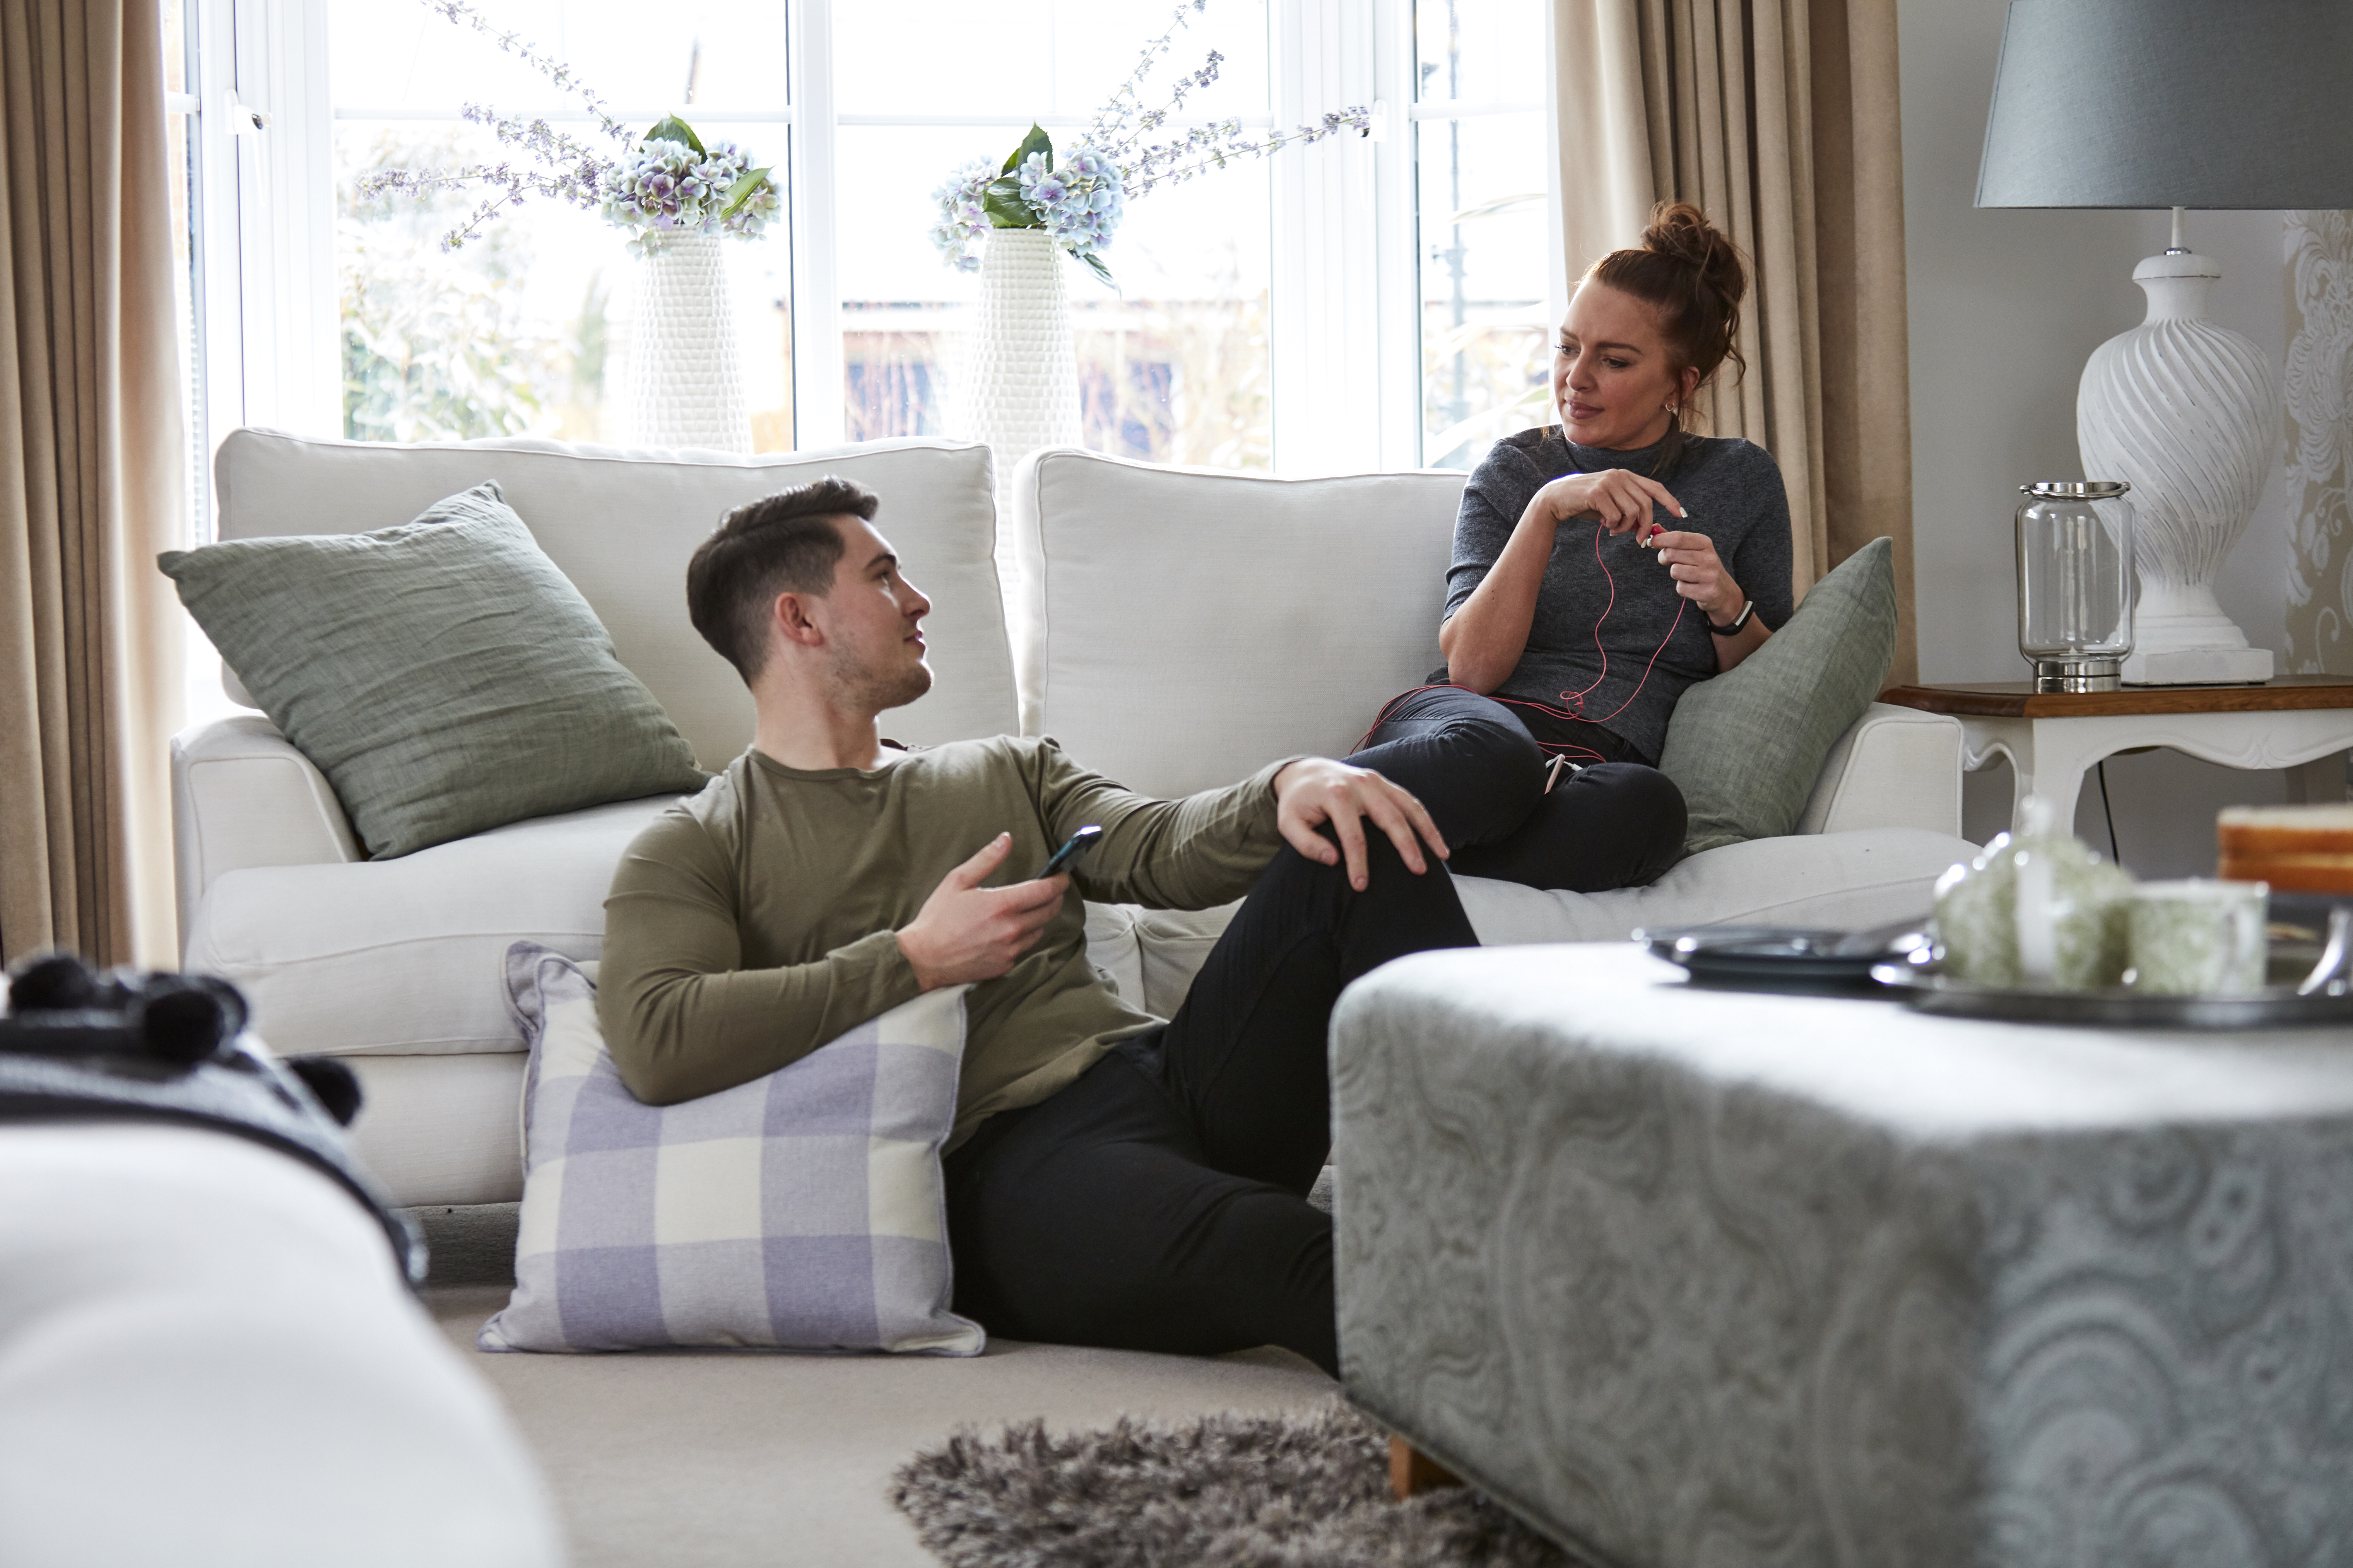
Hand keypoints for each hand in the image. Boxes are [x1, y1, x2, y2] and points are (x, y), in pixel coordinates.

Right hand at [896, 833, 1069, 989]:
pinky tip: (1010, 929)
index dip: (1058, 882)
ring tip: (1029, 908)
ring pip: (1039, 930)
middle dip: (1054, 898)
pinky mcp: (1006, 965)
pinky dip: (1024, 936)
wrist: (923, 959)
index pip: (1045, 891)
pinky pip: (1024, 947)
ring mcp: (1010, 950)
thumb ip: (986, 859)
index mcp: (1001, 905)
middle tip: (1051, 890)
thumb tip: (1006, 838)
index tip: (1062, 876)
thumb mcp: (957, 881)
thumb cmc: (937, 918)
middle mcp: (1011, 929)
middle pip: (1049, 911)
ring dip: (1039, 918)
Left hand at [1272, 758, 1447, 891]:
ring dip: (1427, 830)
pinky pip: (1409, 800)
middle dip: (1406, 846)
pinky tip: (1436, 838)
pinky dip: (1425, 819)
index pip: (1353, 835)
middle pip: (1390, 818)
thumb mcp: (1288, 822)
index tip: (1362, 886)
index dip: (1358, 863)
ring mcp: (1375, 781)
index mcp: (1336, 795)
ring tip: (1441, 855)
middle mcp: (1361, 785)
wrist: (1303, 771)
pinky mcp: (1384, 782)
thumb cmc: (1297, 802)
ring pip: (1409, 806)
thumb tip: (1333, 860)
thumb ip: (1306, 843)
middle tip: (1418, 871)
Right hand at [1534, 469, 1685, 536]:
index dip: (1670, 501)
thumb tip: (1646, 528)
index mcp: (1625, 476)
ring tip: (1613, 530)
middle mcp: (1619, 475)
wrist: (1555, 499)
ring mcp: (1608, 482)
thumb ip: (1628, 512)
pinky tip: (1604, 525)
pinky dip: (1613, 526)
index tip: (1680, 515)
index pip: (1655, 487)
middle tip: (1639, 541)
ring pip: (1632, 511)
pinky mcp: (1597, 492)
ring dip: (1625, 527)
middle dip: (1646, 526)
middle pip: (1646, 504)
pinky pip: (1616, 516)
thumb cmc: (1585, 504)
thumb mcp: (1611, 506)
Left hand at [1649, 530, 1742, 624]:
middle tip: (1669, 562)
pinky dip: (1682, 588)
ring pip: (1675, 571)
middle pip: (1672, 554)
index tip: (1653, 542)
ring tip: (1686, 575)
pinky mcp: (1706, 592)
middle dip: (1664, 557)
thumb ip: (1675, 540)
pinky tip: (1692, 586)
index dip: (1660, 539)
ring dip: (1675, 574)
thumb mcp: (1694, 549)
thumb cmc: (1702, 567)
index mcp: (1705, 543)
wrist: (1724, 591)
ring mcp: (1709, 575)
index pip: (1678, 537)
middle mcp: (1709, 557)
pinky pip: (1681, 588)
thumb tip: (1655, 529)